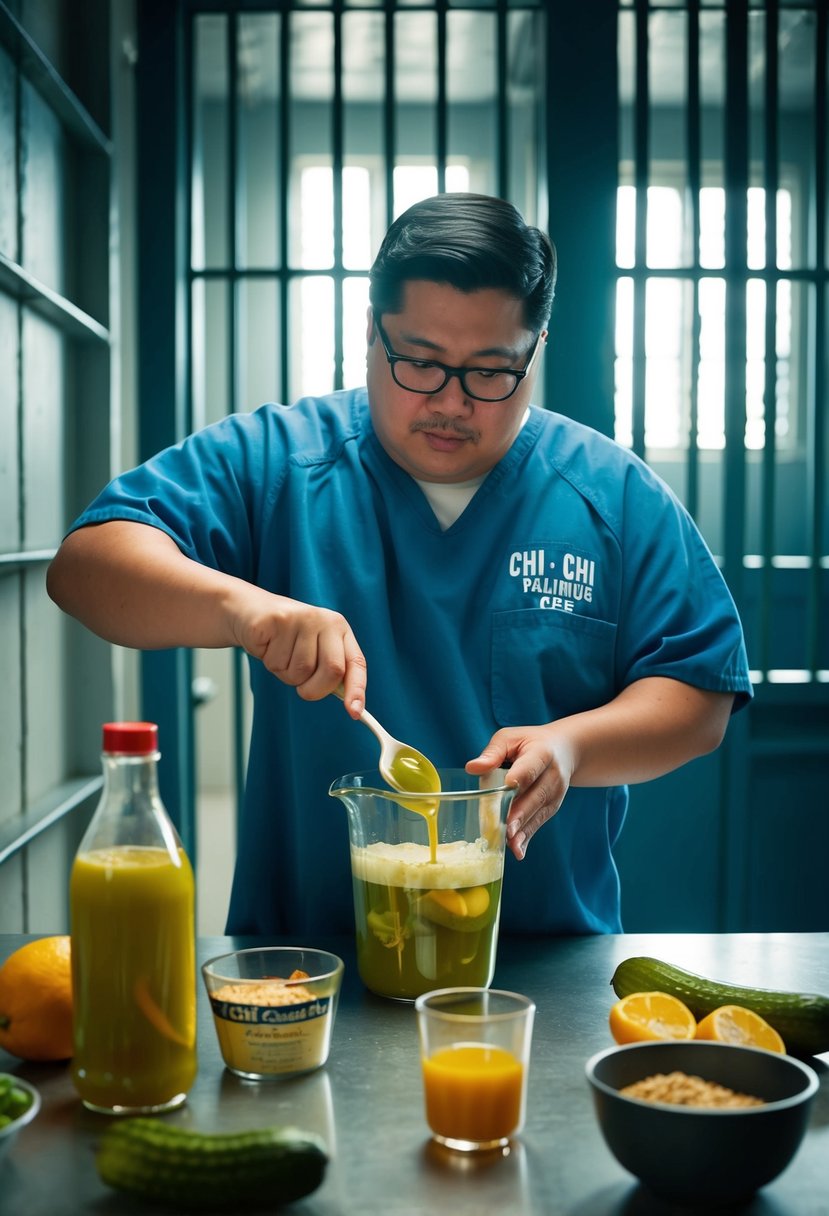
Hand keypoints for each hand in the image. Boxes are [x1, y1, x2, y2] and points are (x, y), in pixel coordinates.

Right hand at [230, 589, 366, 712]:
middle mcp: (324, 620)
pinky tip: (268, 647)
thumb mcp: (313, 650)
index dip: (357, 690)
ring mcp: (302, 618)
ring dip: (287, 675)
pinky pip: (277, 662)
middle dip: (316, 690)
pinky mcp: (277, 621)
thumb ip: (330, 671)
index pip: (356, 663)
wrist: (251, 610)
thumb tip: (349, 704)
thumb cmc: (285, 638)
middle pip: (332, 670)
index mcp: (339, 628)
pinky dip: (271, 664)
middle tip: (302, 688)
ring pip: (300, 671)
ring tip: (281, 655)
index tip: (354, 713)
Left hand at [465, 725, 574, 860]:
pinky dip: (528, 837)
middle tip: (506, 829)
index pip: (530, 768)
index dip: (520, 778)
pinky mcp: (553, 807)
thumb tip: (472, 768)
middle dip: (520, 814)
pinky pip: (539, 823)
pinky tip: (518, 850)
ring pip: (538, 813)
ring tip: (510, 845)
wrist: (564, 750)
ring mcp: (555, 793)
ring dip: (524, 830)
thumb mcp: (510, 738)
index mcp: (541, 753)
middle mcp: (553, 775)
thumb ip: (493, 753)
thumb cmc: (529, 743)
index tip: (509, 787)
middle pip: (535, 796)